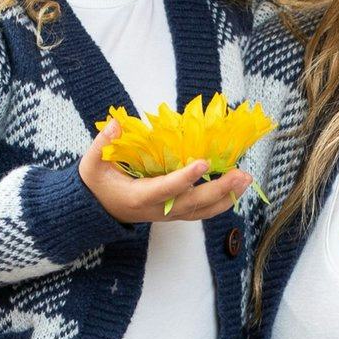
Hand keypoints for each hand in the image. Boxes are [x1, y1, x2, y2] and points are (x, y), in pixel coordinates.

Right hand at [79, 119, 251, 223]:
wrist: (98, 210)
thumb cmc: (97, 184)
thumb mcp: (92, 164)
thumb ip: (101, 143)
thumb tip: (116, 123)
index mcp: (138, 197)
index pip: (166, 188)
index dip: (185, 178)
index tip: (203, 162)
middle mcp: (158, 210)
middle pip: (193, 203)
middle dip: (218, 190)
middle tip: (240, 174)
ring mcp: (168, 214)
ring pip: (201, 211)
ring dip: (226, 196)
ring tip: (246, 180)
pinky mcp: (175, 213)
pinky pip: (201, 212)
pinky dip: (221, 202)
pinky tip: (237, 189)